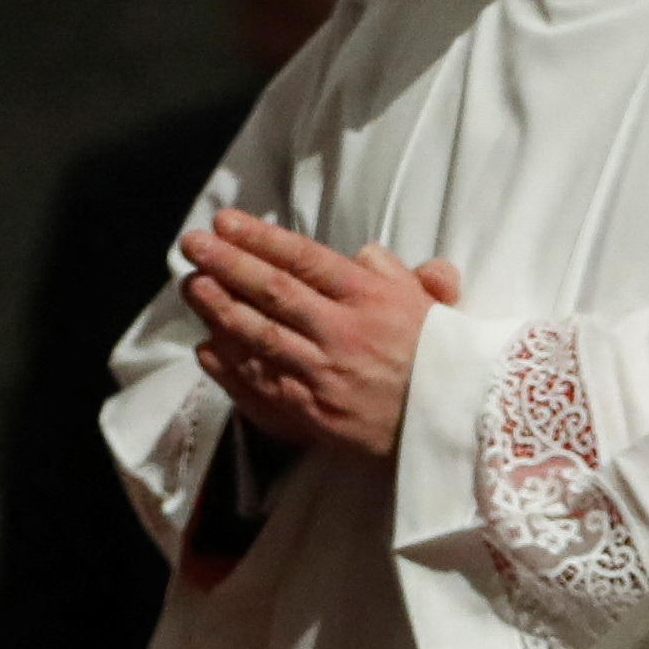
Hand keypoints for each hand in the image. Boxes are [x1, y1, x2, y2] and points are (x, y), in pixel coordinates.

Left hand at [182, 211, 463, 456]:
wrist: (457, 427)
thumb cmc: (443, 361)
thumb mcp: (431, 305)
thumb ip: (397, 273)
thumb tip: (366, 254)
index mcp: (370, 299)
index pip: (303, 259)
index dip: (259, 238)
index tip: (225, 221)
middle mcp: (342, 333)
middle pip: (271, 292)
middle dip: (226, 264)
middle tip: (193, 245)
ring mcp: (323, 376)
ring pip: (258, 336)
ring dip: (218, 309)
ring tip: (191, 286)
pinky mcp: (313, 415)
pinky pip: (260, 385)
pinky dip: (229, 366)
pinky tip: (207, 347)